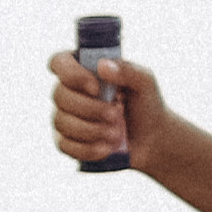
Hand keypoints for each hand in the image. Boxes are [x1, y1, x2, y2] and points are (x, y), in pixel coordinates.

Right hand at [48, 46, 167, 173]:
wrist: (152, 140)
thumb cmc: (146, 105)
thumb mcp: (145, 83)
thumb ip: (128, 70)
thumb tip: (102, 66)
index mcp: (84, 70)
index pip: (59, 63)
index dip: (71, 74)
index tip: (95, 88)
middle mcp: (69, 91)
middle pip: (59, 95)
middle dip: (90, 108)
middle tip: (117, 114)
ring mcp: (64, 117)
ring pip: (61, 121)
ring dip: (91, 129)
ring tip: (116, 134)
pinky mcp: (66, 142)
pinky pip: (64, 146)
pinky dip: (87, 149)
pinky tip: (106, 148)